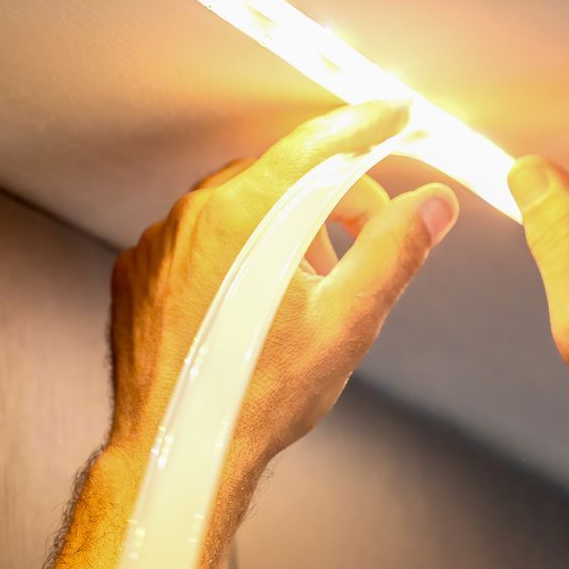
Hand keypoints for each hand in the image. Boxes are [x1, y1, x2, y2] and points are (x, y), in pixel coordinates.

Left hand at [46, 101, 459, 568]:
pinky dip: (233, 254)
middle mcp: (192, 216)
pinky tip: (255, 304)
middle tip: (367, 238)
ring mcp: (158, 243)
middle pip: (279, 177)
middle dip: (331, 198)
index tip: (395, 115)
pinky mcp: (137, 272)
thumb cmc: (254, 401)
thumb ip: (394, 252)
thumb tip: (431, 206)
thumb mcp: (347, 324)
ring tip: (310, 288)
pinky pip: (196, 239)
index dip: (364, 126)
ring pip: (237, 208)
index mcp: (244, 217)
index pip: (315, 147)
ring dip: (282, 229)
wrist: (177, 454)